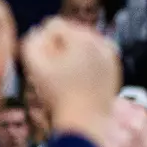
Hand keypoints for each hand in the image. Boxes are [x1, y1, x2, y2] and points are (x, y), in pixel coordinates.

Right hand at [20, 16, 119, 146]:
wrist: (85, 121)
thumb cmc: (58, 95)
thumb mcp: (35, 67)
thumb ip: (31, 43)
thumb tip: (38, 33)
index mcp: (81, 37)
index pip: (53, 24)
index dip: (41, 43)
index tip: (42, 62)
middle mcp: (100, 40)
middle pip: (70, 32)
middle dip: (59, 46)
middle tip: (53, 71)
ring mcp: (110, 54)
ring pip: (82, 44)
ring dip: (71, 54)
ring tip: (65, 76)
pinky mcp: (114, 68)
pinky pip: (93, 56)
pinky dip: (84, 64)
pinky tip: (77, 80)